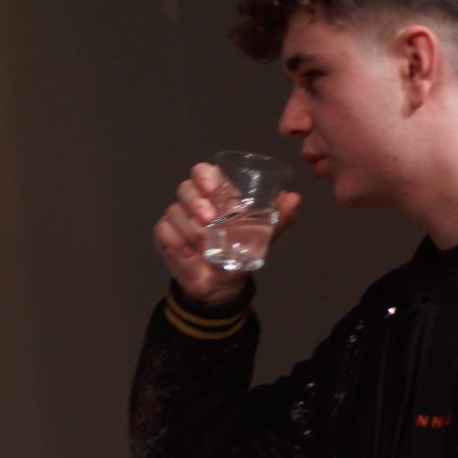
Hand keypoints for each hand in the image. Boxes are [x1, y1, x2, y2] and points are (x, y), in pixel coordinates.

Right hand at [152, 161, 301, 306]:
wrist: (222, 284)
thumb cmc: (240, 253)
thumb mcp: (264, 236)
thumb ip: (278, 217)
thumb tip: (294, 197)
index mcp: (218, 195)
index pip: (204, 173)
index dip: (204, 175)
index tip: (212, 186)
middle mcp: (195, 202)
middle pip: (186, 188)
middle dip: (196, 201)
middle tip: (209, 219)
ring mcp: (179, 219)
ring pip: (174, 210)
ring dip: (188, 226)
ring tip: (203, 241)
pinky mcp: (165, 236)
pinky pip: (163, 230)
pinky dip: (175, 238)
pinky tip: (187, 250)